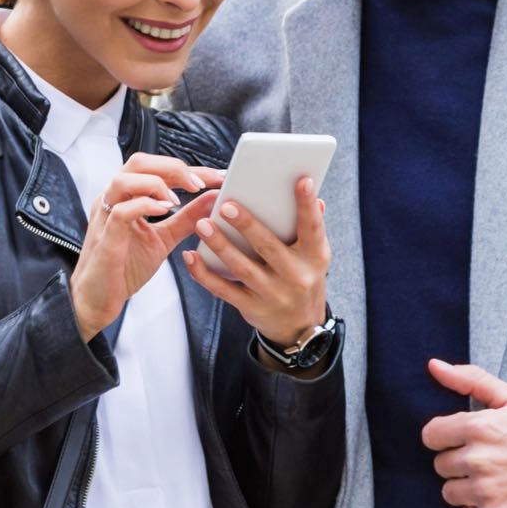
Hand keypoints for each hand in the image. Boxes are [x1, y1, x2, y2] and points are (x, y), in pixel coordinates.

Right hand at [69, 154, 223, 340]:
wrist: (98, 301)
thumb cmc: (125, 267)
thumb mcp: (164, 238)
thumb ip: (188, 218)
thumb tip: (214, 197)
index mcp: (126, 196)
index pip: (157, 168)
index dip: (189, 168)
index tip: (218, 176)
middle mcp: (113, 200)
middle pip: (139, 162)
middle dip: (174, 168)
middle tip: (200, 184)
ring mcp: (105, 217)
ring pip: (124, 179)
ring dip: (157, 184)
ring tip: (179, 200)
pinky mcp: (104, 238)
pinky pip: (120, 212)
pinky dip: (145, 205)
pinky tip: (165, 211)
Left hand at [182, 177, 329, 349]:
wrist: (301, 327)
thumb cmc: (304, 277)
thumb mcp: (315, 255)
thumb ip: (311, 227)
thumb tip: (315, 199)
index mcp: (315, 257)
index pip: (312, 227)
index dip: (307, 204)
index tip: (301, 180)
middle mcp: (295, 276)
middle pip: (268, 246)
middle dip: (247, 225)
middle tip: (227, 205)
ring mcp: (272, 293)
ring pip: (241, 267)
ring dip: (220, 245)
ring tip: (202, 224)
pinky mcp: (251, 307)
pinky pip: (223, 289)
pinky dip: (204, 273)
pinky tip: (190, 256)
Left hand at [421, 359, 506, 507]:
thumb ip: (470, 379)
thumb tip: (433, 365)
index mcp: (479, 426)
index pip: (431, 435)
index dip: (446, 438)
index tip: (464, 441)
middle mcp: (479, 459)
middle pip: (441, 466)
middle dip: (460, 464)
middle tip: (490, 463)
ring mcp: (487, 492)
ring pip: (450, 493)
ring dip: (467, 490)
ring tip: (496, 483)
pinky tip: (498, 503)